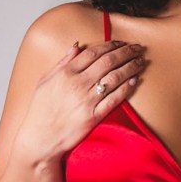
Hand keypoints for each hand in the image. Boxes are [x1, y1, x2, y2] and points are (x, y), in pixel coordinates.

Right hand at [17, 40, 145, 161]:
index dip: (111, 45)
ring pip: (115, 77)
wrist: (39, 139)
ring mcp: (87, 100)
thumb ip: (63, 62)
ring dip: (131, 67)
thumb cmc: (40, 110)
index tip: (122, 42)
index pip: (94, 53)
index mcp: (66, 73)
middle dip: (126, 52)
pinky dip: (126, 87)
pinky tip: (135, 80)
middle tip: (138, 48)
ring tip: (141, 61)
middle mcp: (78, 84)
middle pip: (108, 61)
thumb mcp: (45, 81)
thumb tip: (77, 45)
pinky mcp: (94, 116)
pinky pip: (115, 98)